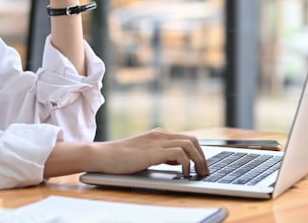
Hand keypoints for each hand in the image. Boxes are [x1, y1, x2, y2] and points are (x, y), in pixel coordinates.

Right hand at [94, 128, 208, 177]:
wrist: (104, 155)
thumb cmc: (120, 158)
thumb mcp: (145, 153)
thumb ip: (162, 154)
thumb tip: (178, 161)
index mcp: (159, 134)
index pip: (187, 139)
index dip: (198, 152)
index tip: (201, 166)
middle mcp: (161, 135)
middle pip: (193, 140)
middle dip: (202, 157)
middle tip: (204, 171)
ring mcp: (158, 142)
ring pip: (190, 145)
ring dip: (199, 160)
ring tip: (198, 174)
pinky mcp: (154, 152)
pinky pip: (180, 154)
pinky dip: (187, 164)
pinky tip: (185, 174)